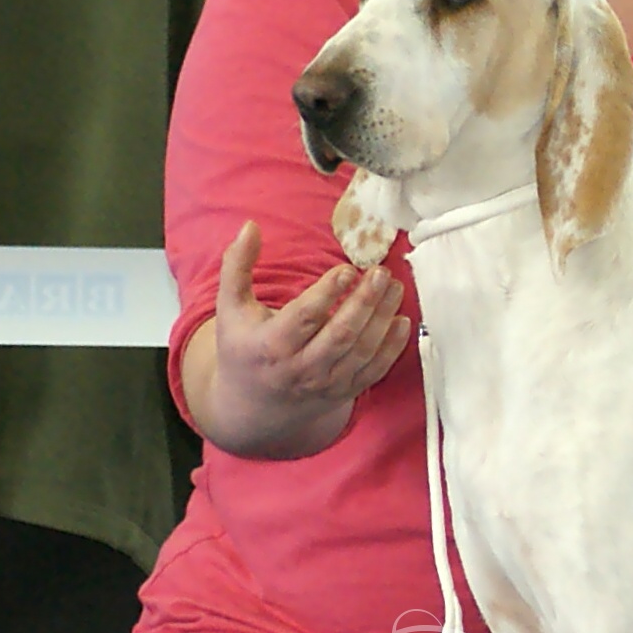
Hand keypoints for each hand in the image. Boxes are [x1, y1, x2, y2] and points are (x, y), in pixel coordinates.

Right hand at [181, 221, 410, 458]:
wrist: (252, 407)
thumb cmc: (242, 348)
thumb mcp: (230, 308)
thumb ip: (236, 266)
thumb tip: (250, 226)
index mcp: (271, 346)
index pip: (304, 318)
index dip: (328, 293)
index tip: (348, 269)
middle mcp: (300, 369)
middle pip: (340, 335)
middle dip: (364, 302)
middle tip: (381, 273)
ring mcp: (326, 384)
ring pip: (362, 351)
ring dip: (383, 318)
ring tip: (395, 287)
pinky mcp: (344, 392)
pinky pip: (374, 371)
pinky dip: (392, 347)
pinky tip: (402, 320)